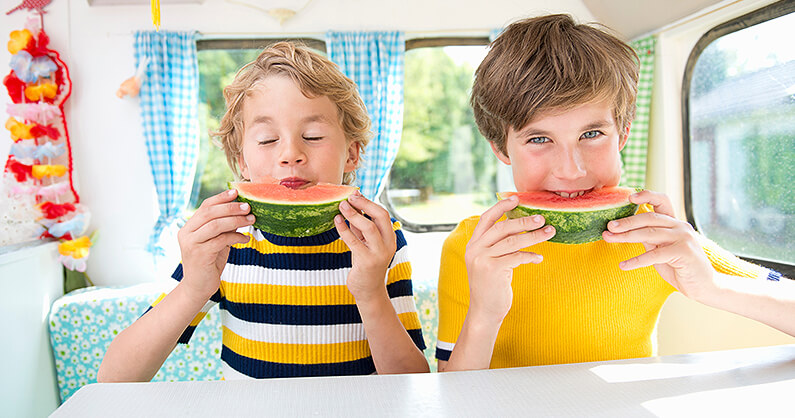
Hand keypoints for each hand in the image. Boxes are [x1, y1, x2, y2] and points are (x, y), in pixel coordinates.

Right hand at [177, 189, 253, 301]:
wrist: (198, 287)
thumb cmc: (209, 262)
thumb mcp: (216, 241)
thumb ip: (223, 227)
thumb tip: (242, 211)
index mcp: (189, 227)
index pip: (205, 206)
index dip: (220, 198)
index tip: (236, 192)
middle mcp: (186, 233)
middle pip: (210, 213)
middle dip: (231, 208)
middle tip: (248, 206)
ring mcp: (191, 244)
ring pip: (215, 225)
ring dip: (235, 220)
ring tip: (250, 219)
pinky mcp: (199, 255)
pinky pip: (220, 240)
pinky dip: (235, 237)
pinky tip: (245, 239)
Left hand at [335, 192, 395, 301]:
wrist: (368, 290)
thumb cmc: (366, 264)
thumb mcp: (365, 243)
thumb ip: (361, 227)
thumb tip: (352, 206)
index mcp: (390, 238)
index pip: (383, 214)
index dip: (369, 202)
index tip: (356, 194)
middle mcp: (388, 244)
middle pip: (380, 216)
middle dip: (364, 204)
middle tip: (349, 197)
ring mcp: (379, 253)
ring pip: (368, 227)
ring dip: (353, 214)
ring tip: (341, 206)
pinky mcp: (366, 261)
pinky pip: (354, 241)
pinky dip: (344, 229)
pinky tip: (336, 221)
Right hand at [464, 196, 554, 323]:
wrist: (484, 311)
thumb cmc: (491, 285)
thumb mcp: (488, 261)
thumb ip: (496, 245)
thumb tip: (518, 227)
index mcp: (473, 244)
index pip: (486, 218)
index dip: (501, 207)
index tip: (517, 198)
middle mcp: (475, 249)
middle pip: (502, 227)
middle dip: (524, 221)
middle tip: (542, 218)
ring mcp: (482, 260)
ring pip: (512, 241)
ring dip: (533, 236)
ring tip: (549, 232)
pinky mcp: (492, 270)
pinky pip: (516, 257)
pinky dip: (530, 256)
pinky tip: (539, 258)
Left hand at [602, 190, 715, 300]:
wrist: (704, 287)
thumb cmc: (680, 267)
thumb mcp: (661, 250)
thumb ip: (649, 238)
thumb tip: (626, 229)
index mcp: (675, 223)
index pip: (662, 201)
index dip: (647, 195)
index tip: (629, 197)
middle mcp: (681, 227)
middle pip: (649, 218)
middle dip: (626, 222)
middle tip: (608, 226)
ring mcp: (684, 238)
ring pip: (649, 234)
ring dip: (626, 237)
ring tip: (608, 238)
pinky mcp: (683, 253)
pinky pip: (654, 255)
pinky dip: (636, 261)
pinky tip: (623, 265)